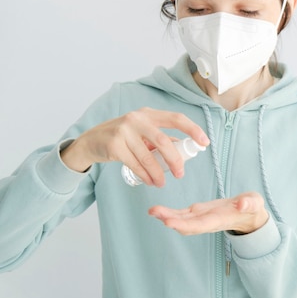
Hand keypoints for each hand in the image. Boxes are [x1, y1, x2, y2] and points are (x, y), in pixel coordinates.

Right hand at [61, 108, 208, 186]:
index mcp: (148, 114)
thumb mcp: (142, 132)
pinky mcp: (115, 145)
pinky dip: (145, 175)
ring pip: (149, 157)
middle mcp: (137, 119)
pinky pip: (135, 164)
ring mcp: (124, 131)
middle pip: (163, 141)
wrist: (92, 141)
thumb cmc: (122, 137)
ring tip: (162, 183)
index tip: (205, 142)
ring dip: (158, 174)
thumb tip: (185, 149)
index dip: (193, 130)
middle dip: (175, 160)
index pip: (176, 118)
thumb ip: (161, 138)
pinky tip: (150, 181)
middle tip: (180, 174)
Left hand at [148, 192, 269, 234]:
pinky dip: (169, 212)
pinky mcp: (198, 212)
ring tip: (152, 211)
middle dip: (170, 219)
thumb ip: (250, 203)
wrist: (248, 215)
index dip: (185, 224)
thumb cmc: (252, 208)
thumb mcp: (255, 203)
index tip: (170, 222)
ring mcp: (201, 218)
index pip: (200, 224)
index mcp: (220, 219)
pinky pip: (181, 214)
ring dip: (166, 216)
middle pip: (187, 225)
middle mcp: (207, 222)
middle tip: (154, 212)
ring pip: (181, 220)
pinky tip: (157, 210)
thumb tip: (243, 203)